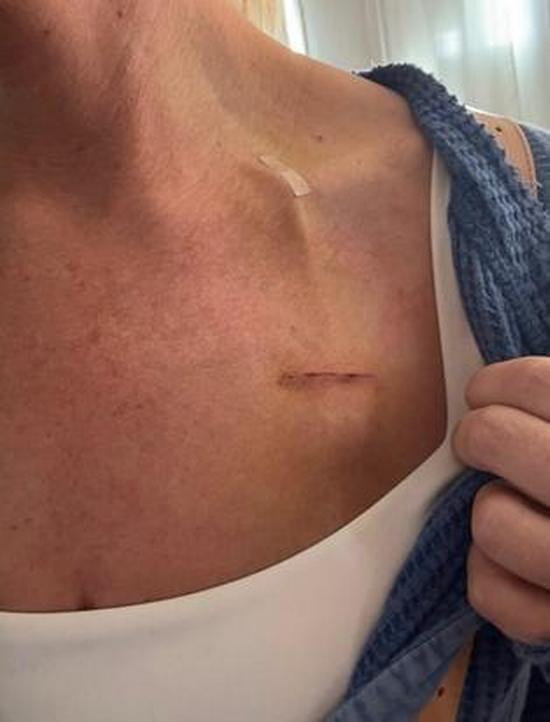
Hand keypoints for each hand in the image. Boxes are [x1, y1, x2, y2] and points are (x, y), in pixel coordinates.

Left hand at [452, 356, 549, 644]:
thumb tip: (507, 389)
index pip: (538, 385)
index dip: (498, 384)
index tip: (486, 394)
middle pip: (494, 438)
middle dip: (478, 436)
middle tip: (485, 443)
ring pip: (490, 518)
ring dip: (493, 511)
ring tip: (520, 510)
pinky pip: (491, 592)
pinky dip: (493, 578)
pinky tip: (522, 569)